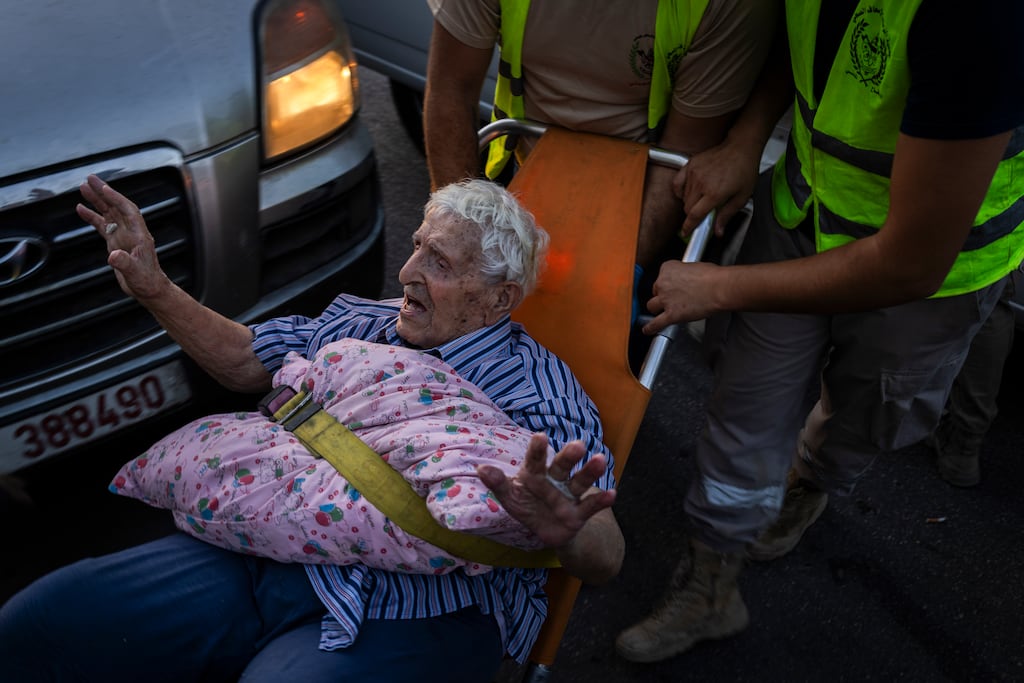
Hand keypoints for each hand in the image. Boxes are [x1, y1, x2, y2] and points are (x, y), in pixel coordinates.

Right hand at [76, 175, 170, 301]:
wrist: (149, 288)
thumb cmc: (146, 280)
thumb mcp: (136, 273)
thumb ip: (125, 263)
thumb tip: (113, 256)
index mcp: (139, 235)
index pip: (128, 211)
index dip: (116, 199)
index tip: (103, 187)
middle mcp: (131, 231)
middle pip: (116, 206)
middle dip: (104, 192)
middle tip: (89, 178)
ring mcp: (123, 235)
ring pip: (108, 213)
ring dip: (97, 200)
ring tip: (83, 187)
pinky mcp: (115, 242)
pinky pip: (102, 225)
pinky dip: (92, 216)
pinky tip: (80, 208)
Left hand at [476, 433, 615, 548]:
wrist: (547, 531)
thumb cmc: (527, 507)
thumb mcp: (511, 498)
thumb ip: (498, 484)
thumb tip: (481, 468)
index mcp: (535, 474)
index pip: (536, 460)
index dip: (538, 450)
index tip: (540, 437)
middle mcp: (556, 479)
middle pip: (563, 465)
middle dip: (570, 456)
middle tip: (578, 445)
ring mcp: (569, 495)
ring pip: (581, 481)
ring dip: (590, 471)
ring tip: (601, 460)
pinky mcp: (580, 512)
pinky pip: (591, 505)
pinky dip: (602, 500)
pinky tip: (612, 494)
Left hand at [642, 260, 721, 334]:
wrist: (720, 287)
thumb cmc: (712, 276)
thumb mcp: (693, 267)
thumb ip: (683, 274)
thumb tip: (684, 280)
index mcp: (668, 268)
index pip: (661, 277)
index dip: (668, 284)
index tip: (673, 287)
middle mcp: (663, 283)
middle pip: (655, 292)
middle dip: (663, 296)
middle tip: (673, 298)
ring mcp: (666, 300)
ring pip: (652, 306)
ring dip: (657, 309)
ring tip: (662, 312)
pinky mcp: (672, 314)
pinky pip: (656, 323)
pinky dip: (651, 328)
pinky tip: (648, 330)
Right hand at [673, 139, 760, 237]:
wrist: (740, 147)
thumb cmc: (744, 169)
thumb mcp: (741, 197)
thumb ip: (727, 215)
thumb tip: (718, 231)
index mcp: (714, 193)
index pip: (694, 215)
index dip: (689, 227)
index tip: (686, 232)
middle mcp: (701, 183)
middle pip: (687, 208)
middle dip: (693, 215)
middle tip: (703, 213)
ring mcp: (694, 173)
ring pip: (683, 197)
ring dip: (689, 203)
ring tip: (702, 198)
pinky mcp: (690, 165)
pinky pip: (677, 183)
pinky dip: (679, 191)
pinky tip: (687, 192)